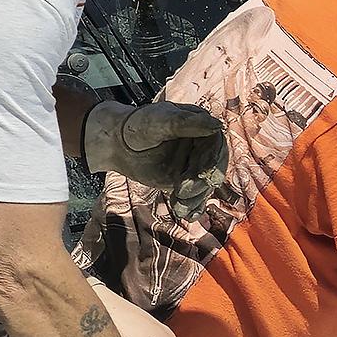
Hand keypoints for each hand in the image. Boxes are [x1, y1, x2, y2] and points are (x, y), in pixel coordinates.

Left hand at [86, 100, 228, 220]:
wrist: (119, 144)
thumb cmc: (138, 126)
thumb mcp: (160, 121)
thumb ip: (187, 123)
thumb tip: (217, 125)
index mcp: (202, 127)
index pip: (216, 147)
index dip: (213, 162)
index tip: (203, 174)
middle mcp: (202, 148)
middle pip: (212, 169)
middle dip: (200, 184)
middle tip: (182, 191)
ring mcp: (194, 166)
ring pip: (204, 186)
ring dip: (195, 199)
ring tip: (179, 207)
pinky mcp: (185, 182)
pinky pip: (195, 197)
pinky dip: (193, 208)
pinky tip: (187, 215)